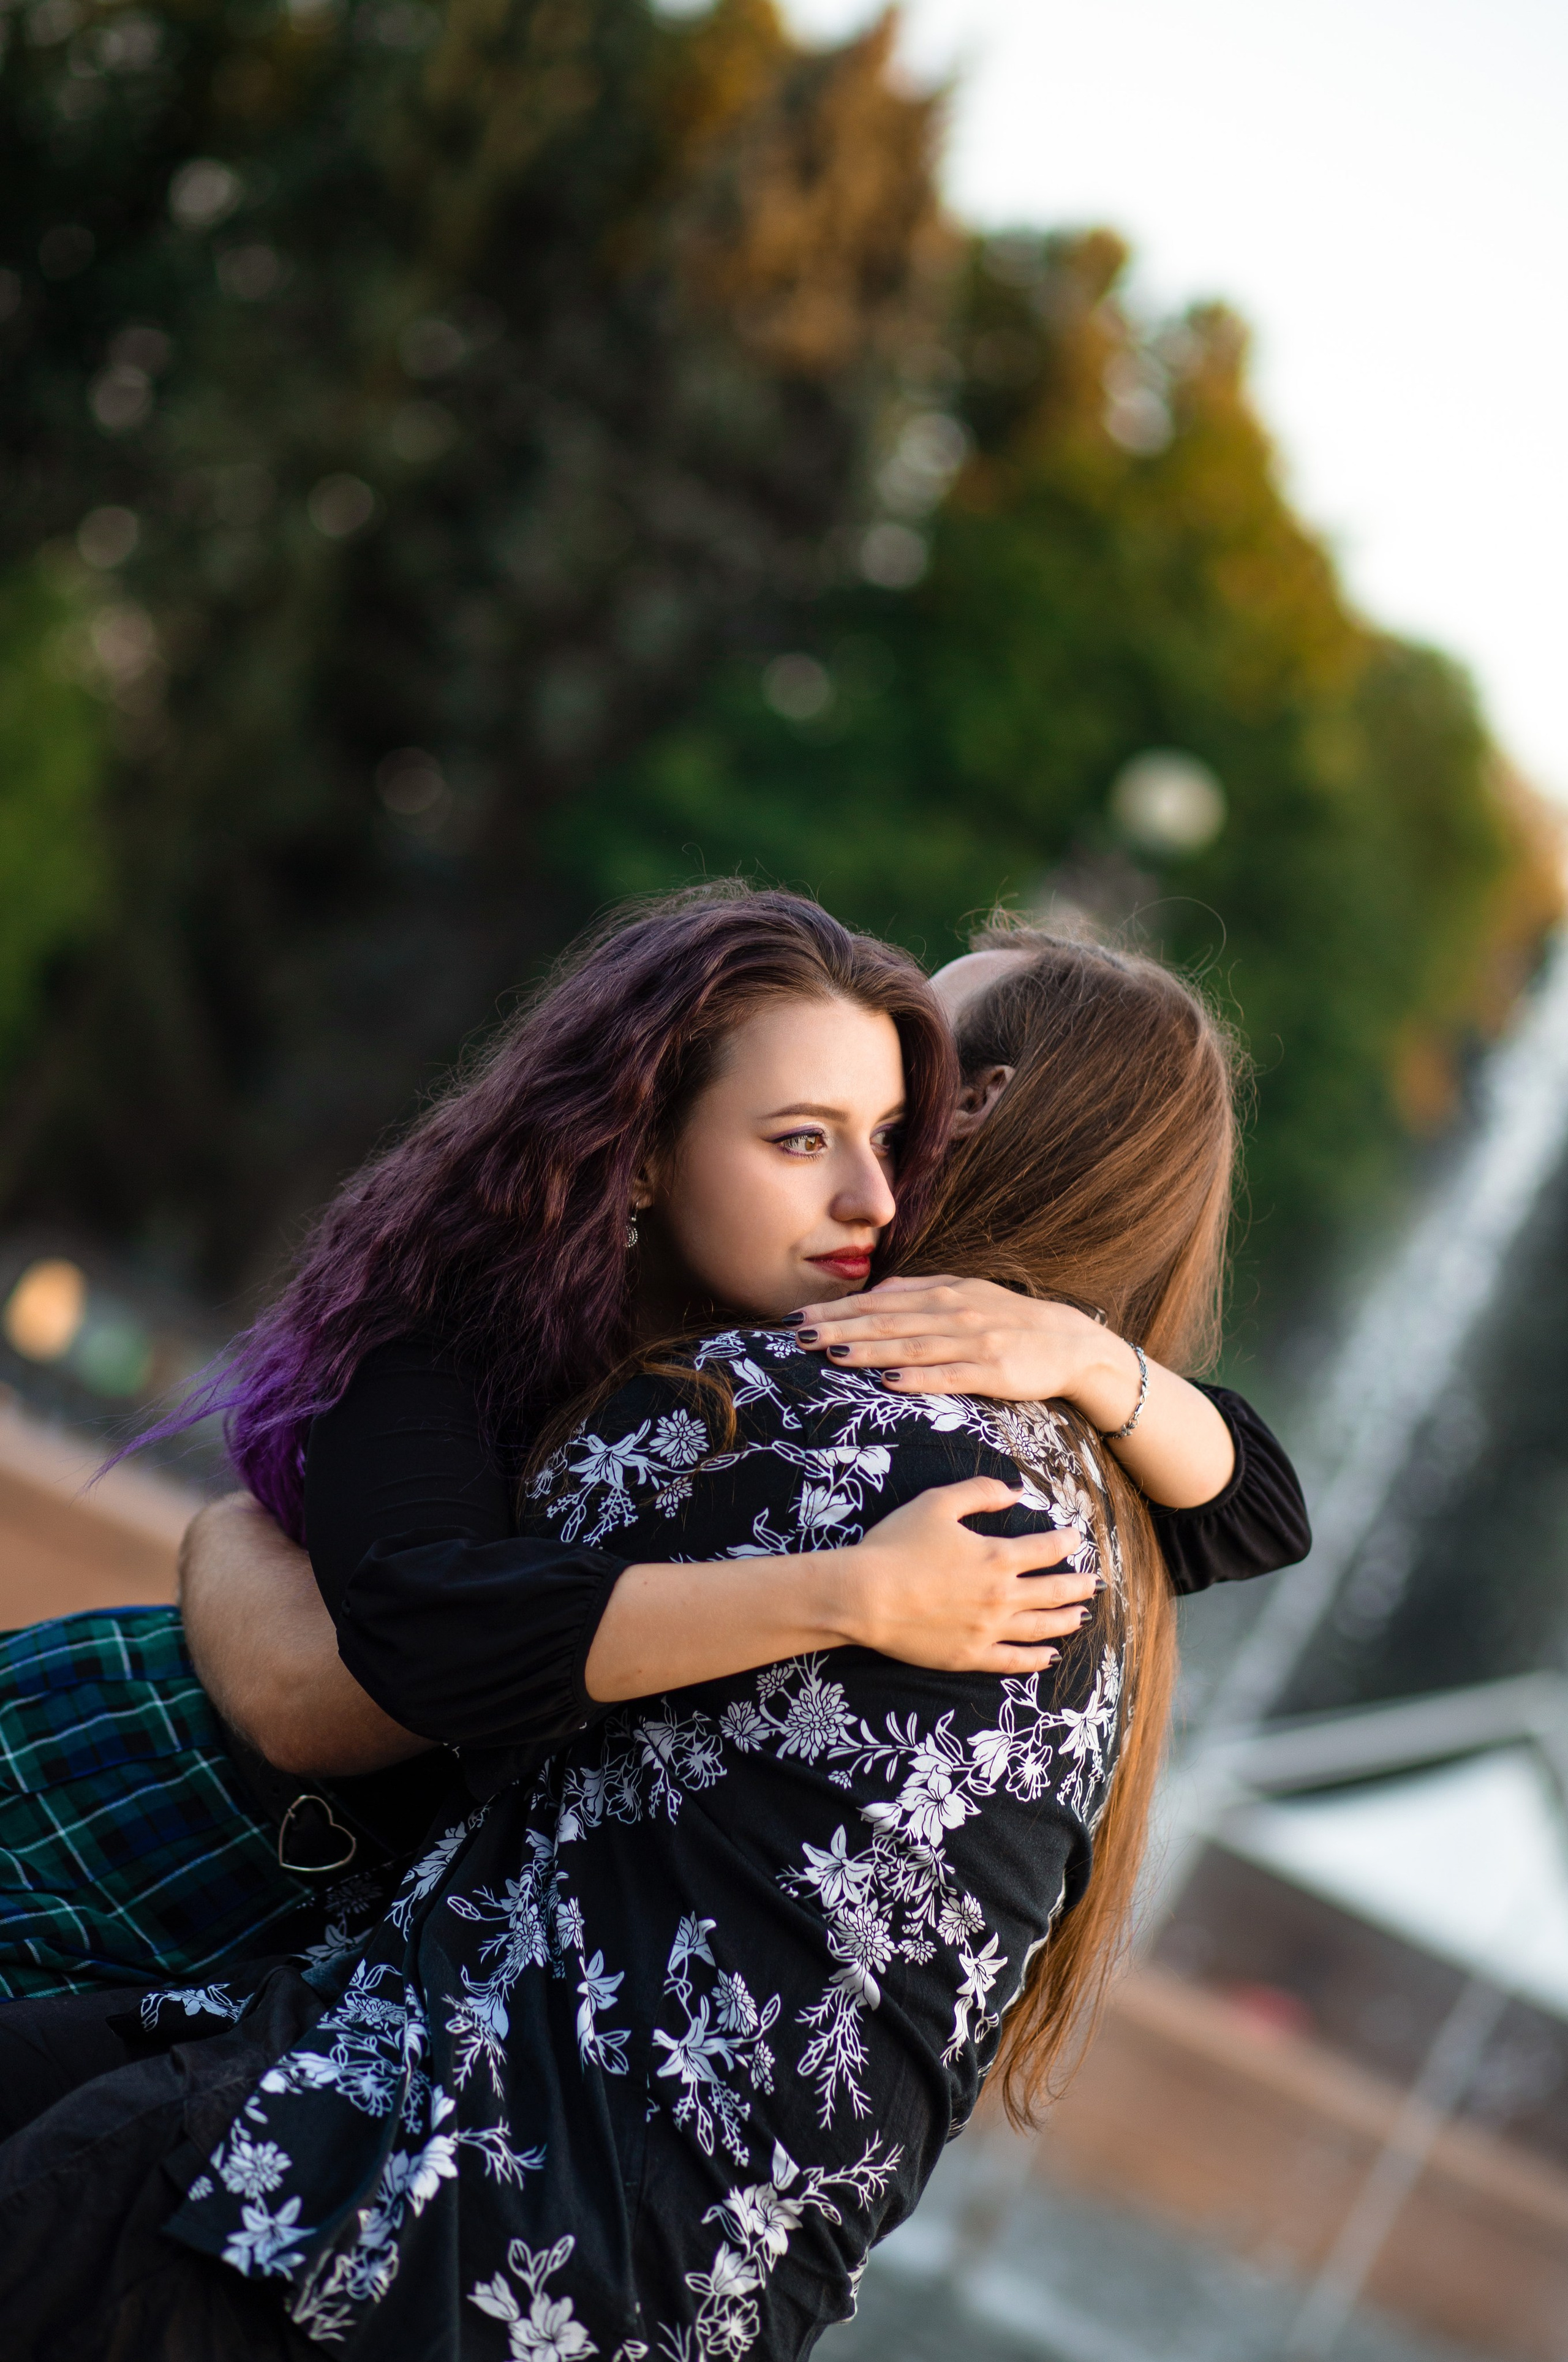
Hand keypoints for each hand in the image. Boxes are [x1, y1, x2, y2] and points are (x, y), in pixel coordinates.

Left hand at [793, 1275, 1142, 1428]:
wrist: (1069, 1342)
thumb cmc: (1009, 1321)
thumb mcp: (965, 1295)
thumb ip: (920, 1294)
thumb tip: (874, 1294)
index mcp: (943, 1293)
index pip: (879, 1303)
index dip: (836, 1310)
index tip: (798, 1318)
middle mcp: (954, 1312)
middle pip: (886, 1321)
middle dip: (839, 1327)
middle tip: (797, 1335)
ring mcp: (973, 1341)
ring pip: (910, 1345)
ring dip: (868, 1350)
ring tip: (830, 1354)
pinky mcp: (993, 1371)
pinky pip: (948, 1375)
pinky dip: (917, 1377)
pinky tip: (888, 1381)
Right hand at [829, 1476, 1096, 1673]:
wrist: (864, 1597)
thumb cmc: (896, 1546)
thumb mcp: (937, 1504)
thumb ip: (979, 1492)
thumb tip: (1015, 1491)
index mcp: (996, 1557)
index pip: (1045, 1549)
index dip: (1065, 1543)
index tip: (1075, 1539)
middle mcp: (1001, 1596)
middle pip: (1052, 1591)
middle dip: (1078, 1585)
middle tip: (1095, 1583)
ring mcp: (987, 1630)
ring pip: (1040, 1627)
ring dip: (1066, 1620)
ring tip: (1081, 1617)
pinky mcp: (969, 1656)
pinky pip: (1013, 1661)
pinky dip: (1035, 1659)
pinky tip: (1049, 1657)